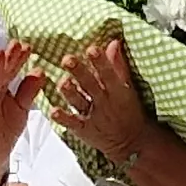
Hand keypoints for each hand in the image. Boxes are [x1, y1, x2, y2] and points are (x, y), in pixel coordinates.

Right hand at [0, 43, 46, 174]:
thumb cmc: (4, 131)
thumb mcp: (22, 109)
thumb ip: (29, 91)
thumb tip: (40, 71)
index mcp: (4, 90)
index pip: (12, 71)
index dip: (19, 59)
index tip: (27, 46)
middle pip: (1, 73)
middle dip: (7, 58)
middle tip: (15, 44)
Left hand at [47, 38, 153, 159]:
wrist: (131, 143)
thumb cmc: (129, 111)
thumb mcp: (128, 88)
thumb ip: (118, 66)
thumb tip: (113, 42)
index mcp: (118, 91)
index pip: (109, 74)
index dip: (101, 61)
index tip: (92, 49)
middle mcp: (105, 103)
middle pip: (90, 85)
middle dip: (79, 72)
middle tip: (68, 59)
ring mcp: (94, 117)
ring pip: (79, 102)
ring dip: (70, 92)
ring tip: (63, 82)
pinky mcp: (84, 130)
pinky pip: (73, 123)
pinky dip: (63, 118)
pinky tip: (54, 111)